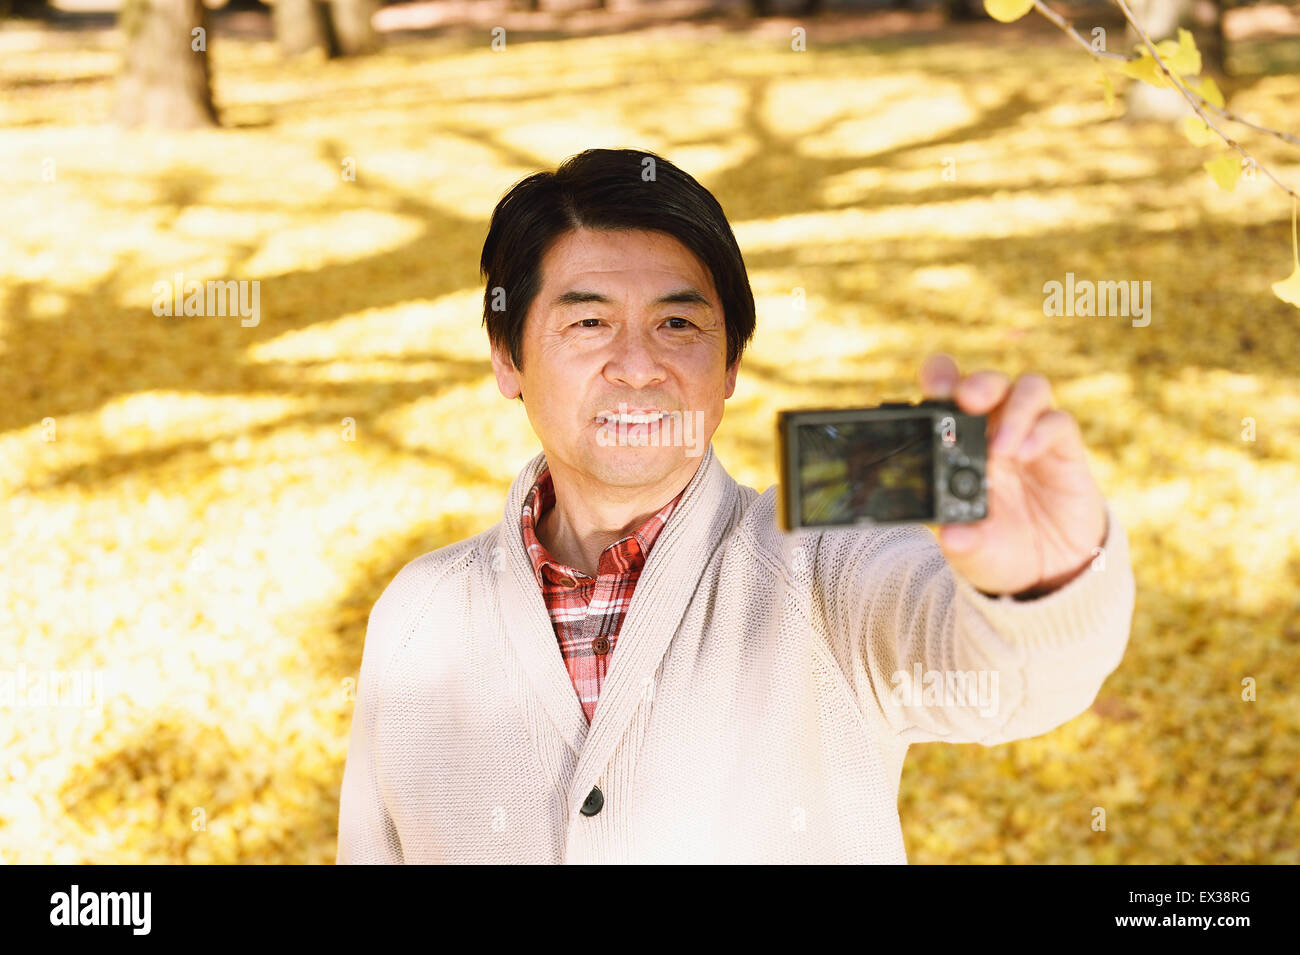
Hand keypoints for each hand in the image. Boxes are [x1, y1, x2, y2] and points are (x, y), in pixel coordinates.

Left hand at [919, 353, 1107, 597]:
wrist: (1049, 572)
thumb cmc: (1000, 550)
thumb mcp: (975, 553)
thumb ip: (962, 544)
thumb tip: (950, 537)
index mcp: (961, 446)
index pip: (949, 395)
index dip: (940, 378)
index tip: (933, 387)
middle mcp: (996, 432)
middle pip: (988, 384)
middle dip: (977, 384)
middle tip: (967, 401)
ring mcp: (1031, 437)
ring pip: (1028, 390)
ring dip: (1013, 410)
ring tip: (1001, 448)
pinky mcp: (1064, 450)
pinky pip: (1058, 422)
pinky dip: (1041, 431)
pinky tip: (1026, 454)